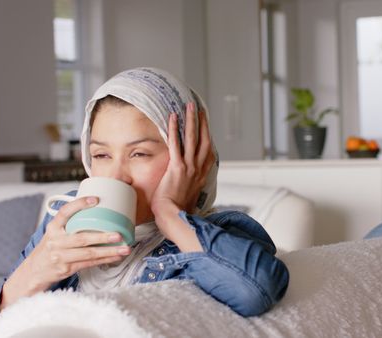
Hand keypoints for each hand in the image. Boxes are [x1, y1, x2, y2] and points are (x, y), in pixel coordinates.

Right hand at [0, 196, 131, 309]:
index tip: (95, 199)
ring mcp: (60, 256)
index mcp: (53, 228)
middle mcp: (55, 241)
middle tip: (118, 234)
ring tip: (124, 248)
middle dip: (102, 237)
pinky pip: (89, 264)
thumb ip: (69, 223)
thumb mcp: (54, 233)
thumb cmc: (50, 249)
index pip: (65, 212)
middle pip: (82, 238)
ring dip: (109, 251)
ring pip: (88, 254)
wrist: (34, 272)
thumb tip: (95, 209)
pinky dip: (105, 260)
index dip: (79, 204)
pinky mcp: (66, 268)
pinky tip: (116, 257)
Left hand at [151, 102, 214, 216]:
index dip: (208, 137)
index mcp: (202, 177)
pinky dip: (175, 129)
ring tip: (190, 106)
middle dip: (202, 123)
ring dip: (191, 120)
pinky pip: (176, 144)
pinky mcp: (177, 168)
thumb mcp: (189, 200)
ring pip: (193, 138)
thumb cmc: (177, 212)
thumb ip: (189, 191)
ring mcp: (189, 168)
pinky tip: (173, 117)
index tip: (206, 126)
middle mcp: (198, 170)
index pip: (208, 153)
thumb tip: (187, 191)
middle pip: (204, 141)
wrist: (173, 218)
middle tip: (199, 109)